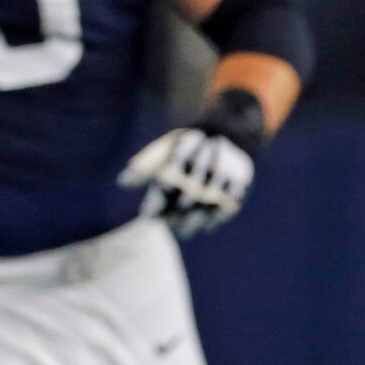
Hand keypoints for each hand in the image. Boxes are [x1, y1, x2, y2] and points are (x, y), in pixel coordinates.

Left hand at [121, 92, 263, 236]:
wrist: (227, 134)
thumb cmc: (187, 148)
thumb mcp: (165, 150)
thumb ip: (144, 168)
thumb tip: (122, 183)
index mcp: (186, 145)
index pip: (172, 171)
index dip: (162, 193)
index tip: (150, 215)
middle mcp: (207, 157)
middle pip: (192, 190)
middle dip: (179, 210)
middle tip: (168, 226)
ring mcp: (226, 171)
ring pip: (210, 200)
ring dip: (196, 218)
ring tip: (183, 231)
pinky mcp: (241, 181)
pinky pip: (230, 203)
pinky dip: (219, 217)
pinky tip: (207, 227)